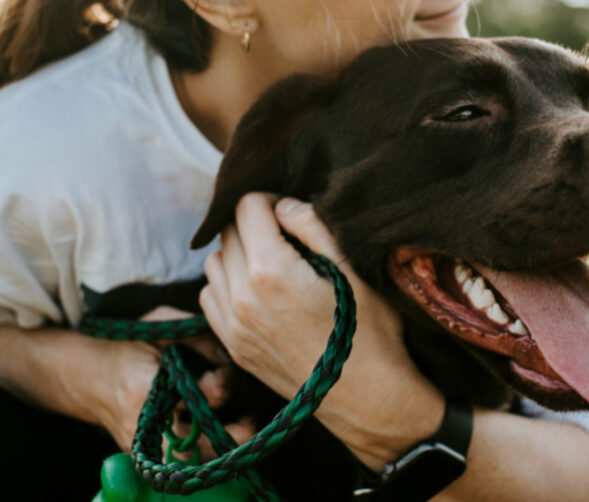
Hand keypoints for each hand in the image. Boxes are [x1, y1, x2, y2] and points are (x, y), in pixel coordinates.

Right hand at [96, 306, 252, 459]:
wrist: (89, 376)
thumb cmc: (131, 344)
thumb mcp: (161, 325)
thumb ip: (197, 337)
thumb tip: (229, 355)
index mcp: (143, 388)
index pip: (189, 396)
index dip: (215, 387)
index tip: (225, 375)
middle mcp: (142, 424)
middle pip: (190, 445)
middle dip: (224, 434)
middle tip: (250, 421)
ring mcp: (142, 445)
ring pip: (188, 460)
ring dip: (219, 446)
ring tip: (246, 427)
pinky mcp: (146, 454)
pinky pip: (180, 460)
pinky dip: (205, 449)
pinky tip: (225, 432)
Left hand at [200, 193, 443, 468]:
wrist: (367, 396)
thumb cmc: (369, 330)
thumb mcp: (352, 268)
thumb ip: (312, 227)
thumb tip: (283, 205)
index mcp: (271, 270)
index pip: (246, 207)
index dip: (270, 199)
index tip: (290, 212)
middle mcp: (242, 296)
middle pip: (228, 232)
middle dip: (253, 224)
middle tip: (285, 235)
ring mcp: (233, 326)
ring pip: (213, 263)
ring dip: (237, 253)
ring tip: (272, 262)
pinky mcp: (234, 347)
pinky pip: (211, 297)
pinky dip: (227, 284)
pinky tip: (258, 291)